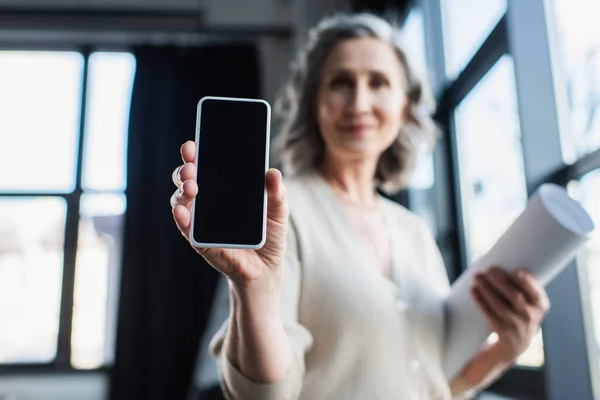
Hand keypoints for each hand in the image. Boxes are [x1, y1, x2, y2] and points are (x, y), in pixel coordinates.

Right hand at [170, 140, 288, 288]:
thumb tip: (273, 173)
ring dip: (181, 191)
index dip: (194, 155)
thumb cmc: (269, 237)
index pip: (204, 167)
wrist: (267, 270)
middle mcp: (207, 204)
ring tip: (191, 186)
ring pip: (181, 201)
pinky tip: (182, 210)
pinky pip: (187, 229)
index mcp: (223, 191)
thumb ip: (276, 193)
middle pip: (186, 180)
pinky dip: (182, 218)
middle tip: (191, 166)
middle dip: (184, 169)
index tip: (192, 145)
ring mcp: (201, 223)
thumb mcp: (277, 212)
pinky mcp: (201, 242)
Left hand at [471, 267, 550, 361]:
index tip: (517, 271)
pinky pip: (489, 314)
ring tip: (477, 276)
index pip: (536, 294)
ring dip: (487, 289)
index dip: (528, 283)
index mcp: (541, 306)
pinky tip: (473, 289)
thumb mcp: (530, 303)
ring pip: (499, 305)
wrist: (516, 343)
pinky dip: (480, 301)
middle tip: (489, 269)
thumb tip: (501, 259)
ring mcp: (516, 325)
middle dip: (501, 281)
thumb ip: (523, 286)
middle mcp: (530, 316)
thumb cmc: (522, 312)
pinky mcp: (501, 331)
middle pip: (515, 297)